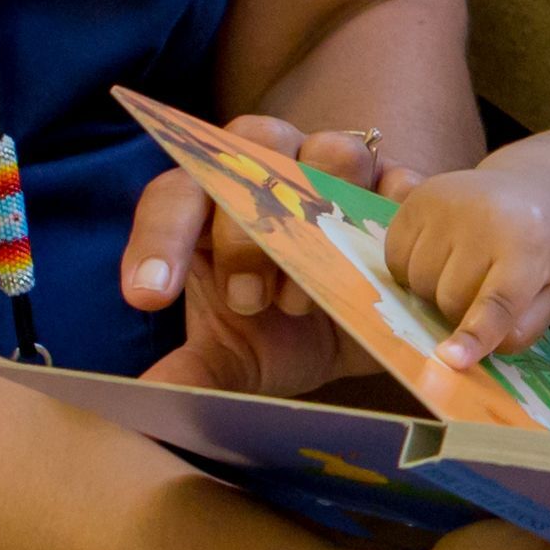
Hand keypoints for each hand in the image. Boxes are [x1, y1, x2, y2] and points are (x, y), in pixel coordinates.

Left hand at [124, 117, 407, 394]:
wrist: (357, 330)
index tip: (147, 297)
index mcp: (212, 201)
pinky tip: (384, 267)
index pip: (173, 196)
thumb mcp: (233, 357)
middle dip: (244, 235)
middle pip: (252, 156)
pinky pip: (402, 181)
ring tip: (310, 293)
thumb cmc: (277, 329)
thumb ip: (194, 371)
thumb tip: (147, 397)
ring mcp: (339, 169)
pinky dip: (392, 217)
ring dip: (323, 218)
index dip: (157, 239)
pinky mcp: (399, 186)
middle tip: (246, 303)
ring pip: (335, 152)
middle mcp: (272, 167)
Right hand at [381, 164, 549, 369]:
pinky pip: (395, 258)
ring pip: (417, 282)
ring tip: (460, 268)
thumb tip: (472, 352)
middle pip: (448, 300)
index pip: (497, 302)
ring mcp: (447, 205)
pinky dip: (410, 269)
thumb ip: (520, 328)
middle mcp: (485, 221)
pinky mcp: (418, 199)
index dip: (473, 334)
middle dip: (458, 311)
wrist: (531, 188)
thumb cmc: (540, 250)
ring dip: (432, 291)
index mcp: (528, 248)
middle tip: (480, 291)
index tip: (450, 359)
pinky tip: (437, 255)